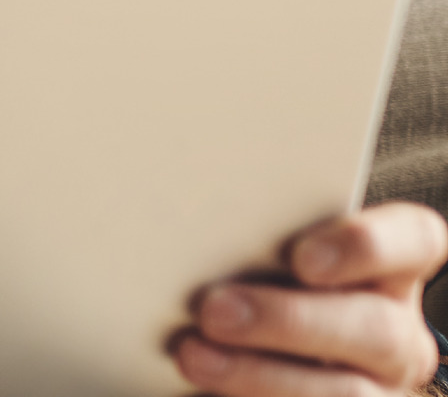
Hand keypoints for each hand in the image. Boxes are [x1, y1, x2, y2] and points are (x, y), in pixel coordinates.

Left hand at [173, 202, 447, 394]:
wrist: (255, 345)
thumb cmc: (256, 281)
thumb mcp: (265, 255)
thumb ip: (257, 240)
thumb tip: (196, 227)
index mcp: (390, 269)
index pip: (415, 239)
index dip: (367, 245)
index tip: (303, 258)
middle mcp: (396, 332)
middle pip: (375, 327)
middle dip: (289, 321)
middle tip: (213, 311)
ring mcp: (379, 388)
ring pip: (348, 392)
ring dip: (259, 375)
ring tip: (192, 356)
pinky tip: (203, 390)